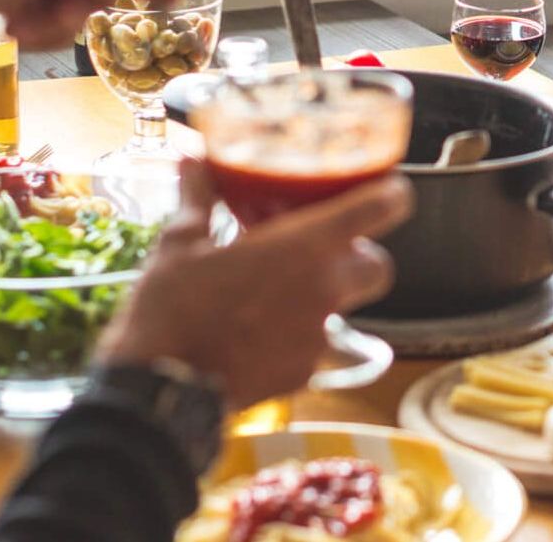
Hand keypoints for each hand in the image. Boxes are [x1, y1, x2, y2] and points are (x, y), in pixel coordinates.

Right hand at [96, 161, 411, 410]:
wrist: (160, 392)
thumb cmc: (172, 309)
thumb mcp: (179, 243)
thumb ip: (198, 198)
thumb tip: (192, 160)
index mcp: (305, 247)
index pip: (382, 208)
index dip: (391, 193)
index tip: (384, 188)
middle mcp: (325, 290)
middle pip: (378, 265)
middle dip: (359, 254)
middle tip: (319, 248)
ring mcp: (317, 338)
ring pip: (347, 307)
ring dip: (325, 294)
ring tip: (279, 289)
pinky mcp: (302, 374)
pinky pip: (315, 345)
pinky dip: (296, 334)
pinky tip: (257, 331)